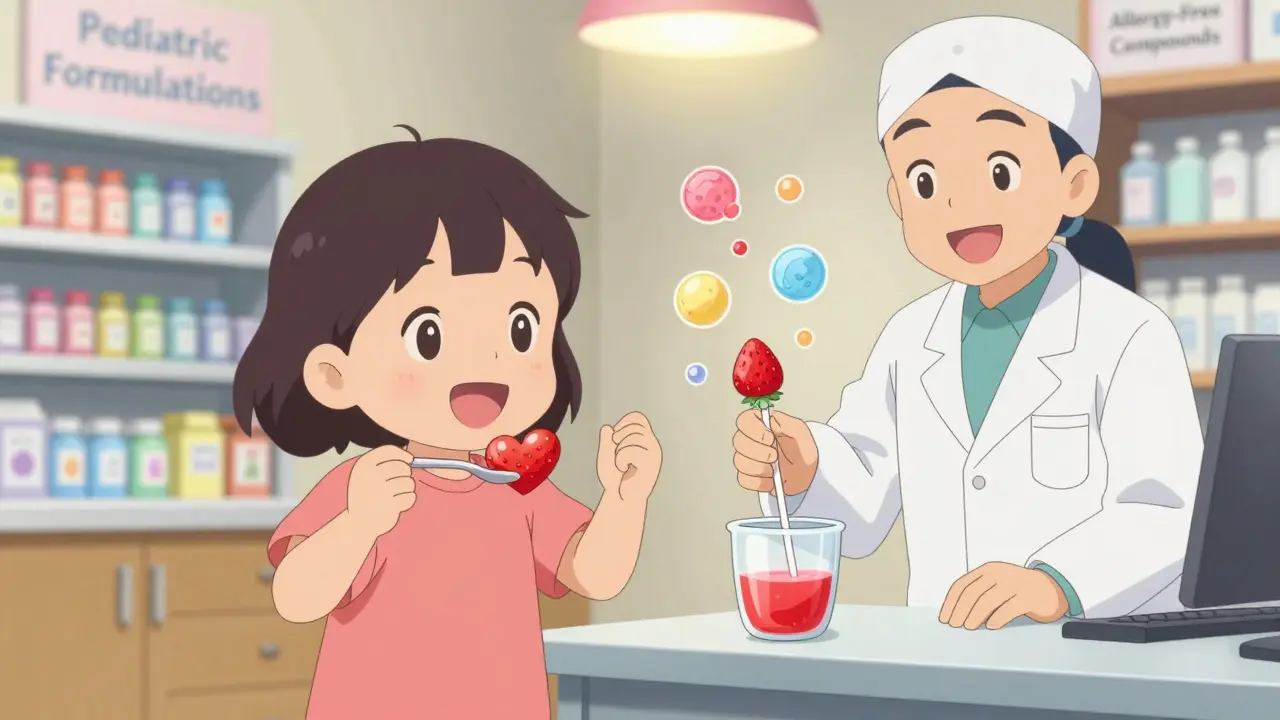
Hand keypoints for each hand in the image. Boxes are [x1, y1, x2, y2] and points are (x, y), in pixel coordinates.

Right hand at [346, 445, 416, 538]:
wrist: (358, 523)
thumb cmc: (367, 495)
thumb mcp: (366, 475)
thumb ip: (386, 462)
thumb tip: (411, 458)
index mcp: (363, 466)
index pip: (388, 451)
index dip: (402, 454)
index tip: (410, 459)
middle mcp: (371, 476)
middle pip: (402, 467)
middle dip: (406, 473)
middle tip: (400, 482)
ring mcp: (381, 491)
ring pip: (409, 482)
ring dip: (407, 489)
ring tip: (397, 495)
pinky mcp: (390, 506)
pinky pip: (411, 496)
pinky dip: (408, 500)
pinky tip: (398, 505)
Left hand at [598, 411, 661, 503]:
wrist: (620, 499)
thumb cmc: (615, 479)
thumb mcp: (606, 456)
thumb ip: (606, 441)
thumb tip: (607, 428)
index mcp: (644, 440)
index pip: (638, 418)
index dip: (624, 423)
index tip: (616, 438)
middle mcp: (652, 445)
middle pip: (635, 425)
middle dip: (620, 436)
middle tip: (617, 453)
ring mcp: (654, 454)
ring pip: (634, 436)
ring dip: (620, 450)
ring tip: (621, 463)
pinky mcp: (651, 464)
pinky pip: (631, 450)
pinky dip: (621, 458)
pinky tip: (624, 468)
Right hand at [733, 408, 817, 494]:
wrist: (807, 473)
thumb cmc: (802, 449)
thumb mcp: (800, 431)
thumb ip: (786, 423)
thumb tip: (770, 419)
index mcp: (761, 424)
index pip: (744, 420)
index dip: (753, 429)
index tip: (770, 438)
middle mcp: (750, 439)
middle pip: (738, 442)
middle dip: (759, 452)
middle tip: (775, 456)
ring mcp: (747, 458)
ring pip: (740, 462)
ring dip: (760, 468)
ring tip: (775, 470)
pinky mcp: (748, 476)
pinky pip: (743, 480)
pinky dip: (759, 482)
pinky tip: (771, 480)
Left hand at [939, 562, 1069, 629]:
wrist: (1052, 587)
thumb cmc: (1017, 589)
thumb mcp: (995, 585)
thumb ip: (978, 593)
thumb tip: (956, 615)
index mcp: (987, 570)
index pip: (962, 585)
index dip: (950, 603)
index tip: (945, 618)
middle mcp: (999, 574)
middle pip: (972, 593)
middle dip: (960, 611)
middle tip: (955, 625)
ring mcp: (1015, 584)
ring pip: (988, 600)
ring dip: (975, 615)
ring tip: (968, 627)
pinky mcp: (1028, 597)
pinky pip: (1009, 608)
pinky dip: (997, 618)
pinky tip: (990, 626)